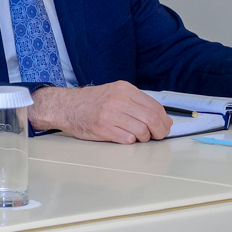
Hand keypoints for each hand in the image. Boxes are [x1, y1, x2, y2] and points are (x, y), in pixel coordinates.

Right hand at [30, 82, 173, 143]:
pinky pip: (128, 139)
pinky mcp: (103, 129)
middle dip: (159, 131)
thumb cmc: (92, 102)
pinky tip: (125, 137)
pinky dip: (131, 141)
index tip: (164, 126)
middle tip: (157, 136)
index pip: (154, 106)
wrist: (66, 106)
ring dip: (144, 138)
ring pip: (142, 131)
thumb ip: (137, 103)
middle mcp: (118, 100)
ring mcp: (110, 115)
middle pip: (151, 119)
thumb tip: (162, 119)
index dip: (164, 120)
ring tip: (138, 137)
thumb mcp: (115, 93)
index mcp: (124, 89)